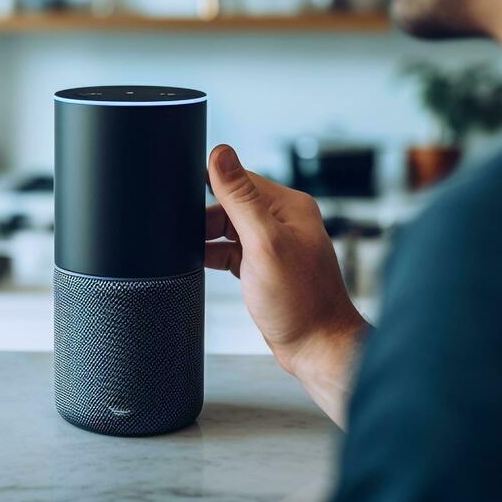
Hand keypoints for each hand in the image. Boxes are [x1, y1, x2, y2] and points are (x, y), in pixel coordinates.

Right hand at [205, 145, 367, 425]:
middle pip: (231, 204)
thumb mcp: (263, 243)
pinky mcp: (265, 266)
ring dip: (209, 239)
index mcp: (289, 206)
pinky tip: (202, 264)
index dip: (211, 185)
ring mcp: (275, 244)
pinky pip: (232, 251)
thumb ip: (239, 197)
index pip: (240, 179)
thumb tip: (220, 153)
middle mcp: (284, 221)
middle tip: (186, 236)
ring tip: (191, 253)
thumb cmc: (299, 301)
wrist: (316, 347)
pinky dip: (216, 256)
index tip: (185, 197)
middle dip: (206, 218)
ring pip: (228, 229)